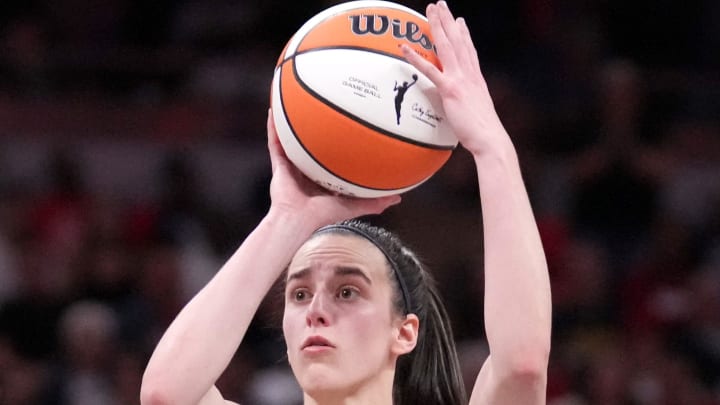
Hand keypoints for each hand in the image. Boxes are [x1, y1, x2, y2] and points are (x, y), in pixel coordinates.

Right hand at [265, 109, 400, 226]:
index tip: (347, 131)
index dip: (337, 146)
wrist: (298, 219)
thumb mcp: (354, 205)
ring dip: (293, 124)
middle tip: (323, 112)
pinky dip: (273, 127)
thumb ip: (374, 202)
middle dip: (317, 131)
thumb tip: (398, 198)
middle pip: (312, 146)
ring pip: (292, 140)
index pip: (330, 159)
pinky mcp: (278, 164)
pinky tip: (275, 110)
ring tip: (295, 103)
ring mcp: (292, 166)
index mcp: (323, 180)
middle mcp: (307, 171)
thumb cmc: (323, 214)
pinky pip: (275, 142)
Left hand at [401, 1, 508, 156]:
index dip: (464, 34)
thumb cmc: (482, 131)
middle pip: (457, 41)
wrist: (490, 138)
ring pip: (446, 46)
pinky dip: (415, 57)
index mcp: (476, 78)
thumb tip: (458, 104)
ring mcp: (460, 79)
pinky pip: (429, 70)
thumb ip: (466, 103)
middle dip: (448, 21)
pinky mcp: (450, 89)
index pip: (469, 51)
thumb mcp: (475, 111)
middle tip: (441, 5)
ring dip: (437, 26)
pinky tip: (404, 47)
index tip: (460, 20)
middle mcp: (469, 74)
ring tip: (430, 10)